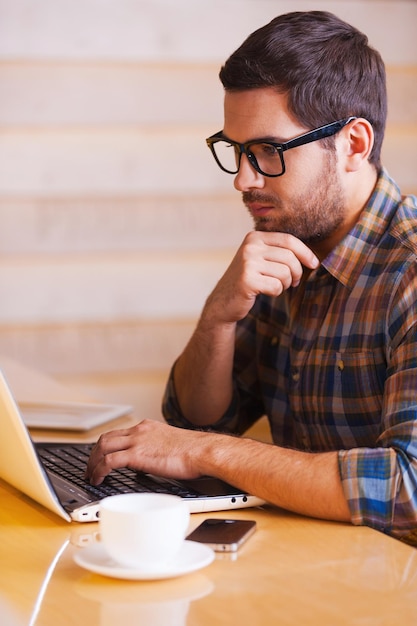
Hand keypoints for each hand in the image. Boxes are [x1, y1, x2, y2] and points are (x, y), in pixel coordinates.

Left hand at [85, 419, 204, 484]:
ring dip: (93, 462)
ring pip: (103, 447)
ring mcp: (137, 441)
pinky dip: (99, 471)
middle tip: (90, 468)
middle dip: (94, 454)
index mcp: (147, 427)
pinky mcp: (137, 454)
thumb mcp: (170, 444)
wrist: (202, 451)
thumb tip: (151, 462)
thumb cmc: (194, 452)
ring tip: (91, 476)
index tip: (102, 457)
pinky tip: (98, 480)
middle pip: (105, 438)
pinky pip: (109, 462)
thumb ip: (156, 449)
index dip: (106, 446)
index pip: (119, 433)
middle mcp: (139, 430)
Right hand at [204, 231, 318, 323]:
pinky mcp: (247, 280)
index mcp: (254, 237)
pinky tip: (265, 291)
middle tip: (293, 282)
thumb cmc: (249, 279)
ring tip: (276, 286)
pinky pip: (276, 286)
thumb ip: (279, 251)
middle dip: (297, 272)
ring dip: (286, 284)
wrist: (223, 301)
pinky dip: (275, 292)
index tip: (314, 264)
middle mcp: (250, 247)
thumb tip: (312, 257)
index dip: (305, 253)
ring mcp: (247, 263)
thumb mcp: (261, 258)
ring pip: (285, 273)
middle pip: (290, 257)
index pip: (289, 240)